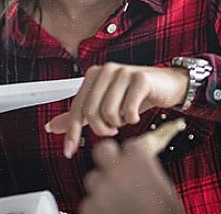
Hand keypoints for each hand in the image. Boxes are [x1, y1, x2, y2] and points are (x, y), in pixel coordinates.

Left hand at [45, 63, 187, 157]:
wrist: (168, 84)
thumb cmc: (136, 95)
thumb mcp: (105, 104)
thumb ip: (80, 115)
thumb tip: (52, 126)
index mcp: (93, 74)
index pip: (77, 107)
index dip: (72, 131)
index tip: (69, 151)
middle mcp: (105, 70)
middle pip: (91, 112)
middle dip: (102, 129)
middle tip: (112, 128)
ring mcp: (123, 72)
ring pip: (109, 112)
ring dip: (119, 123)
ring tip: (125, 117)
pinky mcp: (141, 78)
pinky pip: (129, 110)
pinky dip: (132, 119)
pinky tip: (136, 113)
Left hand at [80, 139, 183, 213]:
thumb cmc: (165, 213)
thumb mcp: (165, 187)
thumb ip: (148, 171)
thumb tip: (143, 168)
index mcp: (138, 160)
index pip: (131, 144)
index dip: (133, 154)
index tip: (135, 159)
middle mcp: (116, 169)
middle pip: (102, 150)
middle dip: (108, 157)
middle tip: (116, 169)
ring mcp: (101, 188)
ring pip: (93, 178)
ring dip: (102, 186)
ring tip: (116, 200)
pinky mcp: (90, 207)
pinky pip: (89, 201)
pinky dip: (97, 207)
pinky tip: (111, 212)